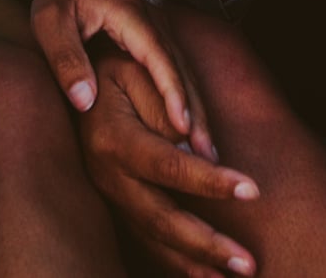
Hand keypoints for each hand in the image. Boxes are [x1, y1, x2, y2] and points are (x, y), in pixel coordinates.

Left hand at [30, 0, 215, 160]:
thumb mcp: (49, 24)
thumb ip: (66, 60)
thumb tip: (85, 103)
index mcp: (129, 14)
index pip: (157, 56)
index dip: (171, 92)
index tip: (182, 127)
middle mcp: (153, 20)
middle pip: (182, 68)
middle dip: (197, 111)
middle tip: (206, 154)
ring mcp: (160, 29)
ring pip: (186, 72)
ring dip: (199, 111)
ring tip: (208, 153)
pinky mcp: (158, 40)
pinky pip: (179, 72)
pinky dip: (190, 101)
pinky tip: (195, 131)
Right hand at [75, 50, 260, 277]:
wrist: (73, 83)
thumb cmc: (113, 68)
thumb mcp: (137, 70)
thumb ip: (170, 103)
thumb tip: (200, 147)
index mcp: (114, 140)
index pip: (169, 167)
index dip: (211, 181)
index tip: (252, 189)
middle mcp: (109, 177)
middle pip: (161, 218)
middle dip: (207, 244)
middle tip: (248, 262)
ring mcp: (110, 197)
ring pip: (153, 240)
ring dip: (194, 262)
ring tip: (234, 276)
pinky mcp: (115, 208)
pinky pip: (146, 243)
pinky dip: (176, 263)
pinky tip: (205, 274)